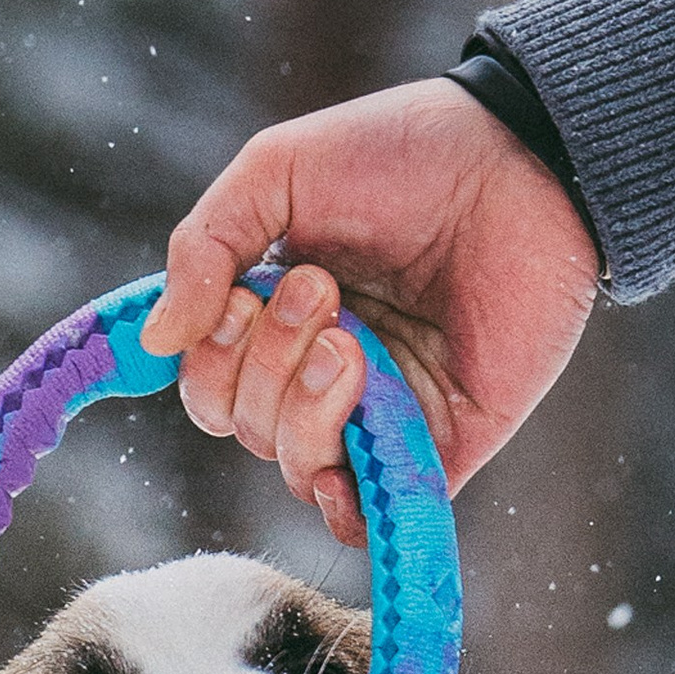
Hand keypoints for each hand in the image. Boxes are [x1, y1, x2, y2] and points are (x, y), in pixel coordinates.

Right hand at [138, 79, 599, 549]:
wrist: (519, 167)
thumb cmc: (402, 154)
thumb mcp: (279, 174)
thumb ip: (205, 247)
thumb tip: (155, 341)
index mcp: (277, 318)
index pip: (210, 386)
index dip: (211, 359)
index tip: (244, 295)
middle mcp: (322, 374)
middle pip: (246, 427)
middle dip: (265, 367)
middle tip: (322, 294)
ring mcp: (380, 415)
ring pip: (296, 469)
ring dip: (304, 411)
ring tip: (350, 345)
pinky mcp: (439, 448)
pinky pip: (370, 519)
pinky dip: (341, 508)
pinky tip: (340, 471)